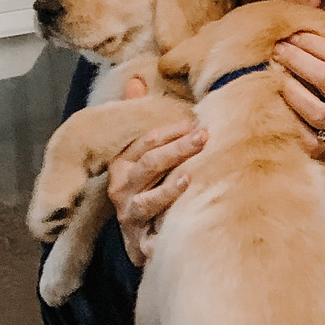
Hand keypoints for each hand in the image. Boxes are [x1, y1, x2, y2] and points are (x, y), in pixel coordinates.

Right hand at [106, 76, 205, 265]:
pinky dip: (165, 232)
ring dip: (169, 189)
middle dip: (176, 150)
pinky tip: (182, 222)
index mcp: (123, 164)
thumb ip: (137, 118)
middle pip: (149, 165)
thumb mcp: (139, 154)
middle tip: (203, 137)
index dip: (170, 131)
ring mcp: (130, 215)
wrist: (138, 240)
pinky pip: (152, 237)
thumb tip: (136, 82)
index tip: (196, 122)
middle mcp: (122, 188)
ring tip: (189, 178)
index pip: (145, 142)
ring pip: (148, 201)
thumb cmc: (144, 189)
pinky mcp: (140, 242)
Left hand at [272, 29, 324, 183]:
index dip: (314, 43)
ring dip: (292, 88)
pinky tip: (274, 100)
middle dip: (298, 59)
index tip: (293, 35)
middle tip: (278, 49)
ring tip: (274, 72)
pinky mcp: (324, 151)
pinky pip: (304, 135)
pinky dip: (288, 117)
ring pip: (317, 111)